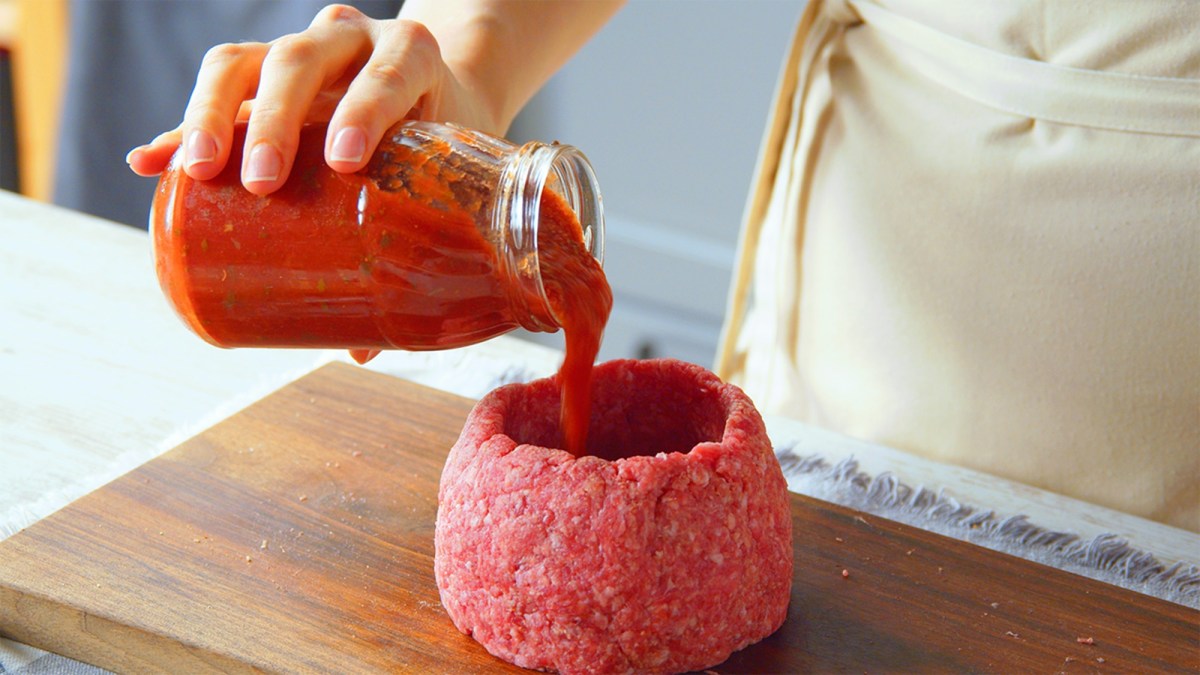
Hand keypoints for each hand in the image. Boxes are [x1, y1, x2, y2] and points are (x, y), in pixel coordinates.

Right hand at [125, 4, 497, 194]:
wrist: (434, 90)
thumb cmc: (444, 139)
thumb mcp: (446, 167)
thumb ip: (423, 226)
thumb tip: (375, 340)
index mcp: (410, 54)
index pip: (386, 75)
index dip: (362, 112)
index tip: (343, 162)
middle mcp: (350, 40)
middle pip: (299, 60)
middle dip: (277, 120)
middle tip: (263, 181)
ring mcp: (298, 50)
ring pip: (241, 62)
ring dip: (212, 115)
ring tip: (195, 172)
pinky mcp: (258, 75)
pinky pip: (214, 95)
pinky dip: (180, 129)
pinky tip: (149, 164)